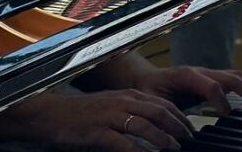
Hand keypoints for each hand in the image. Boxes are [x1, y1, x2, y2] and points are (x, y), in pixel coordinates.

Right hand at [22, 90, 192, 150]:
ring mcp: (110, 116)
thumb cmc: (83, 112)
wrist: (51, 113)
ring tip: (174, 149)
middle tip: (189, 141)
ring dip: (162, 138)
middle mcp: (123, 102)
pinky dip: (137, 151)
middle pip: (160, 113)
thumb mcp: (113, 105)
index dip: (180, 118)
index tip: (190, 130)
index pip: (163, 104)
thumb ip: (133, 111)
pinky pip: (122, 143)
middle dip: (178, 127)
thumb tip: (155, 125)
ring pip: (144, 126)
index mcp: (130, 95)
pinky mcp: (97, 132)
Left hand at [129, 64, 241, 115]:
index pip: (212, 85)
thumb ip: (168, 115)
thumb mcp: (153, 104)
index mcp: (187, 75)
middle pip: (230, 76)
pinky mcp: (211, 76)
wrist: (145, 78)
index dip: (222, 101)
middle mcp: (201, 71)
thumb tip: (181, 132)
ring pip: (235, 74)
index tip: (228, 115)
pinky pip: (233, 77)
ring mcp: (207, 72)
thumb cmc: (148, 91)